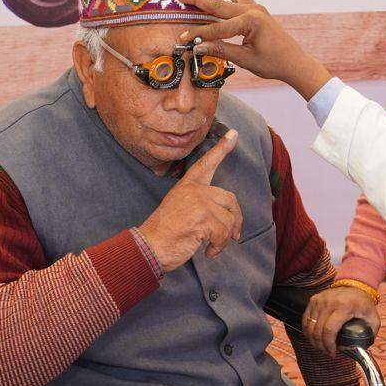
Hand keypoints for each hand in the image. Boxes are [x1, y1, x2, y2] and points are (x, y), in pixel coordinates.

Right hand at [136, 130, 242, 272]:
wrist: (150, 247)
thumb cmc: (164, 233)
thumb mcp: (180, 209)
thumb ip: (200, 204)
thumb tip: (228, 213)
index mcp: (187, 186)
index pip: (206, 164)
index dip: (221, 149)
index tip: (234, 134)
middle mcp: (194, 190)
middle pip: (230, 199)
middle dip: (235, 220)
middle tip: (233, 235)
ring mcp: (199, 202)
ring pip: (229, 219)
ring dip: (225, 238)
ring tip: (211, 246)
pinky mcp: (204, 217)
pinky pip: (224, 233)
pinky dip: (219, 246)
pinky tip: (209, 251)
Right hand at [176, 0, 332, 97]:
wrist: (295, 62)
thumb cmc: (273, 63)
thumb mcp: (245, 59)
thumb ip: (221, 50)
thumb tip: (198, 47)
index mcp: (251, 22)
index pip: (218, 27)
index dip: (199, 34)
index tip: (183, 38)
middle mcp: (254, 10)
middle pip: (220, 3)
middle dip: (198, 0)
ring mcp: (257, 8)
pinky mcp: (258, 10)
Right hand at [303, 284, 380, 357]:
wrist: (355, 284)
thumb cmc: (363, 303)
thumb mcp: (373, 318)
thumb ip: (369, 334)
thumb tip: (360, 350)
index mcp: (344, 307)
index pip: (330, 330)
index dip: (329, 345)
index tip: (333, 354)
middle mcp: (329, 302)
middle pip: (318, 330)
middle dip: (321, 346)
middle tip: (327, 353)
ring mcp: (319, 300)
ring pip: (310, 326)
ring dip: (314, 340)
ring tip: (321, 347)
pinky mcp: (313, 300)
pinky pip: (306, 320)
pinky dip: (308, 331)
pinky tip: (314, 338)